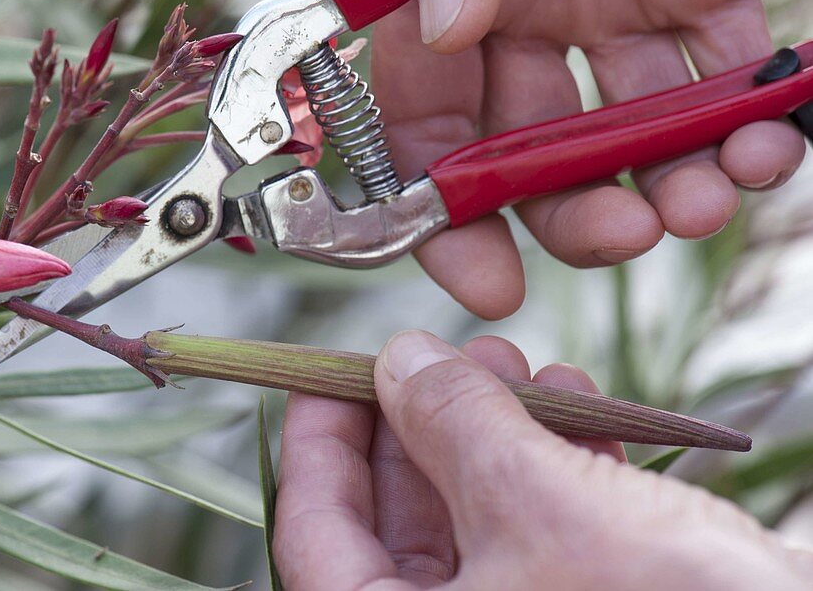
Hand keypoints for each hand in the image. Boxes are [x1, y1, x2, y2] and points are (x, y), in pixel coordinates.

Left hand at [274, 331, 812, 589]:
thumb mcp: (538, 500)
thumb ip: (454, 422)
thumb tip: (396, 361)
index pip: (314, 534)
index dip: (318, 442)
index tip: (324, 373)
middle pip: (398, 524)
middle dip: (425, 424)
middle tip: (442, 355)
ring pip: (479, 523)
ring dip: (498, 435)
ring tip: (522, 365)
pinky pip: (546, 539)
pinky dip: (558, 472)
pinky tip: (581, 410)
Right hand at [372, 0, 806, 318]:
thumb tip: (443, 24)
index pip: (425, 119)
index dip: (444, 207)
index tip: (483, 277)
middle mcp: (523, 10)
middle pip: (529, 148)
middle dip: (568, 212)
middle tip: (619, 238)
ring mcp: (613, 4)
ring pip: (628, 131)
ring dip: (664, 184)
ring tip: (700, 201)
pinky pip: (721, 80)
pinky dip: (747, 128)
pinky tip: (764, 145)